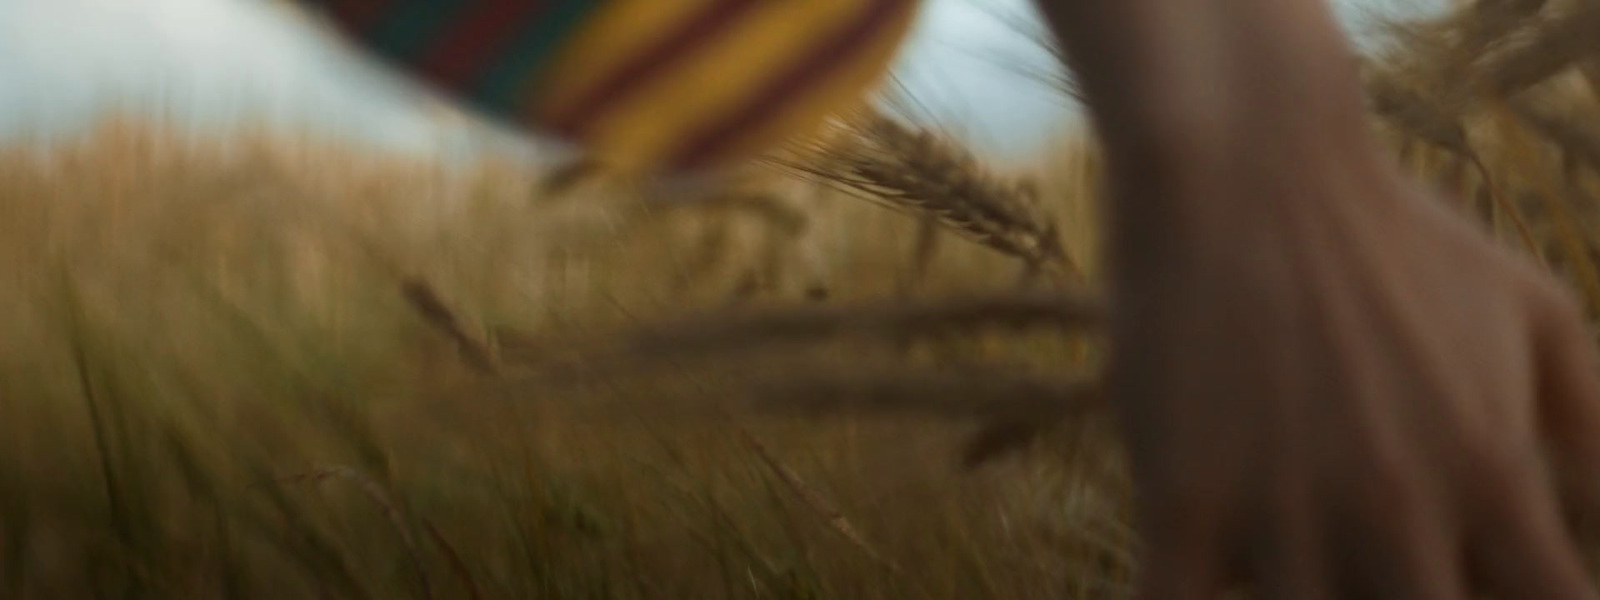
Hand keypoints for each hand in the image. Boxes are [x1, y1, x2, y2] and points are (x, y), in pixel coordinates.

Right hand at [1107, 152, 1599, 597]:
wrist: (1242, 163)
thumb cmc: (1388, 234)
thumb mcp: (1535, 310)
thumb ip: (1596, 426)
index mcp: (1493, 475)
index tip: (1479, 589)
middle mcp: (1399, 510)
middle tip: (1371, 566)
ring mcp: (1284, 512)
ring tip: (1280, 564)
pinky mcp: (1179, 501)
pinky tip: (1189, 583)